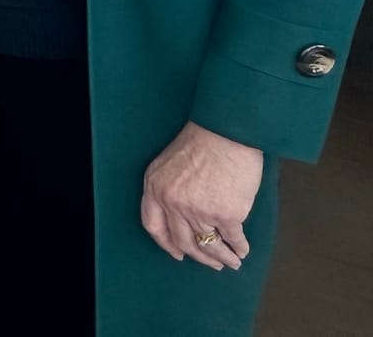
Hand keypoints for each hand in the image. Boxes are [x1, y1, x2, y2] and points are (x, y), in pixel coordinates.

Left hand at [141, 121, 262, 270]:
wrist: (225, 132)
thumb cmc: (200, 142)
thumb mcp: (168, 163)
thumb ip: (169, 188)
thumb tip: (181, 214)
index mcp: (154, 188)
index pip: (153, 225)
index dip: (166, 243)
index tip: (177, 254)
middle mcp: (172, 203)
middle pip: (183, 241)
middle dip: (199, 256)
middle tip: (212, 264)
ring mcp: (198, 211)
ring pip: (209, 245)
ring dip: (222, 257)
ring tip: (232, 262)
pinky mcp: (225, 215)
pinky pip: (233, 239)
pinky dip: (239, 248)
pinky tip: (243, 250)